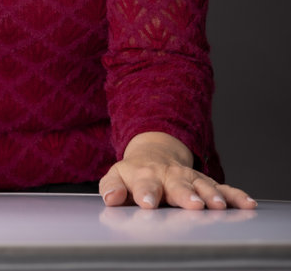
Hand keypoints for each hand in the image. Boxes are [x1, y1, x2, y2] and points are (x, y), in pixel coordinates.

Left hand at [99, 132, 256, 209]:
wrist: (154, 153)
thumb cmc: (134, 174)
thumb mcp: (117, 176)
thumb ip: (112, 187)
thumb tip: (111, 198)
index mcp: (145, 175)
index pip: (144, 184)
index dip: (146, 193)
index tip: (148, 203)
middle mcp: (169, 175)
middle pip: (177, 185)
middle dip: (185, 194)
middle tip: (193, 204)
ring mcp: (188, 177)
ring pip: (202, 185)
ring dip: (211, 195)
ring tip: (219, 206)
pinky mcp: (204, 181)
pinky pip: (222, 187)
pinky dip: (235, 195)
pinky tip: (247, 204)